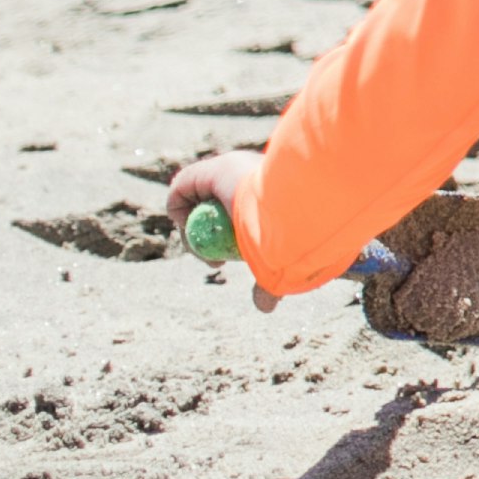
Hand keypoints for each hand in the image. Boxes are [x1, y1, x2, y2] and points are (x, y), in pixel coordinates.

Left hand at [159, 150, 286, 308]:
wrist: (294, 203)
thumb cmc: (297, 230)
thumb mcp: (280, 260)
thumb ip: (269, 280)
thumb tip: (265, 308)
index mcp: (268, 193)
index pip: (236, 217)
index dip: (225, 242)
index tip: (225, 262)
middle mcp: (245, 177)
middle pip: (213, 212)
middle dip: (209, 240)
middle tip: (215, 261)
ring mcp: (225, 171)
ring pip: (196, 208)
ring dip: (194, 237)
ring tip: (208, 255)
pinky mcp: (204, 170)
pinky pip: (181, 197)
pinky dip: (181, 221)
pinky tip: (197, 238)